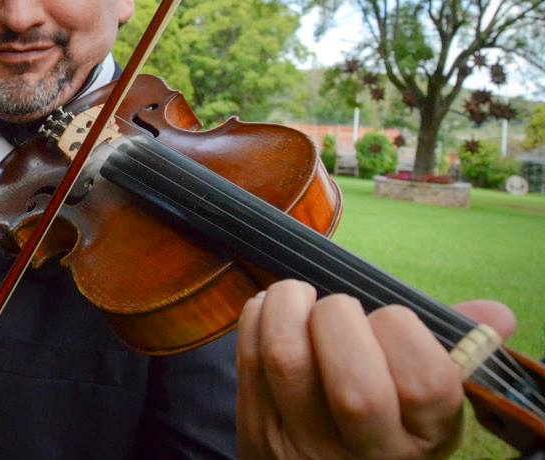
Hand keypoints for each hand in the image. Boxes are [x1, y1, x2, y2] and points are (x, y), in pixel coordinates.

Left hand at [235, 280, 514, 459]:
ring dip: (288, 305)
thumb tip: (494, 315)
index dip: (402, 332)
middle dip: (341, 319)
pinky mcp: (256, 428)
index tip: (388, 320)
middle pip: (354, 385)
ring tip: (299, 296)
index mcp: (422, 439)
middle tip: (338, 308)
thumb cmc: (379, 424)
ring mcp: (304, 445)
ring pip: (287, 359)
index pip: (426, 384)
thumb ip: (453, 353)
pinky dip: (258, 314)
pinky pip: (248, 355)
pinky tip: (272, 310)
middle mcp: (366, 453)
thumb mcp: (424, 406)